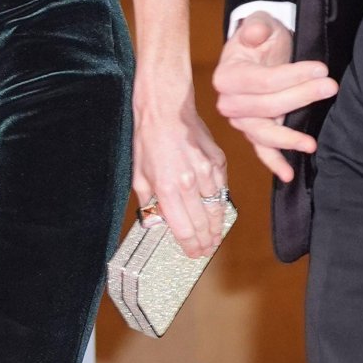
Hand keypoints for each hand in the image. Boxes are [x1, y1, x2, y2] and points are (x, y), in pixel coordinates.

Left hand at [133, 88, 228, 259]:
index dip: (190, 246)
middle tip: (207, 249)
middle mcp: (189, 183)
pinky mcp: (218, 160)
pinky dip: (221, 202)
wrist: (166, 109)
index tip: (193, 253)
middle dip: (206, 241)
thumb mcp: (138, 175)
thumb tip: (156, 222)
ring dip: (217, 226)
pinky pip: (223, 188)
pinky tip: (218, 209)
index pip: (184, 230)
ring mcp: (207, 171)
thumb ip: (148, 203)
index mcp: (167, 189)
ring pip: (217, 208)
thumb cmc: (149, 139)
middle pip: (204, 224)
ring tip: (215, 236)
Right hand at [212, 12, 338, 182]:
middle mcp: (228, 102)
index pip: (263, 81)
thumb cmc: (261, 37)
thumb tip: (256, 34)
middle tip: (331, 87)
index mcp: (226, 76)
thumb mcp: (260, 23)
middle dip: (301, 98)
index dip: (293, 76)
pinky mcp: (253, 132)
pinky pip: (262, 150)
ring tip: (312, 143)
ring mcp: (240, 121)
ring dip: (289, 139)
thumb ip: (257, 26)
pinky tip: (288, 175)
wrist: (260, 51)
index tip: (321, 68)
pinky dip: (274, 163)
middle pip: (267, 107)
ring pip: (264, 133)